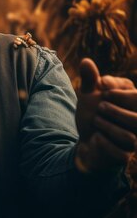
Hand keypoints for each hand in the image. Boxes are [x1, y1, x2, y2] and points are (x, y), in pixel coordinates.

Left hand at [75, 59, 135, 173]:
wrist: (86, 141)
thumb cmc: (94, 115)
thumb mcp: (89, 95)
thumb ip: (90, 80)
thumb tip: (85, 61)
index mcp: (132, 103)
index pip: (133, 91)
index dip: (118, 87)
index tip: (102, 84)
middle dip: (116, 106)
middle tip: (101, 106)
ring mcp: (134, 139)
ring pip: (131, 134)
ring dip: (109, 125)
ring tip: (97, 121)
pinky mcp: (125, 156)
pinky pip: (120, 153)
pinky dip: (104, 143)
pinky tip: (97, 138)